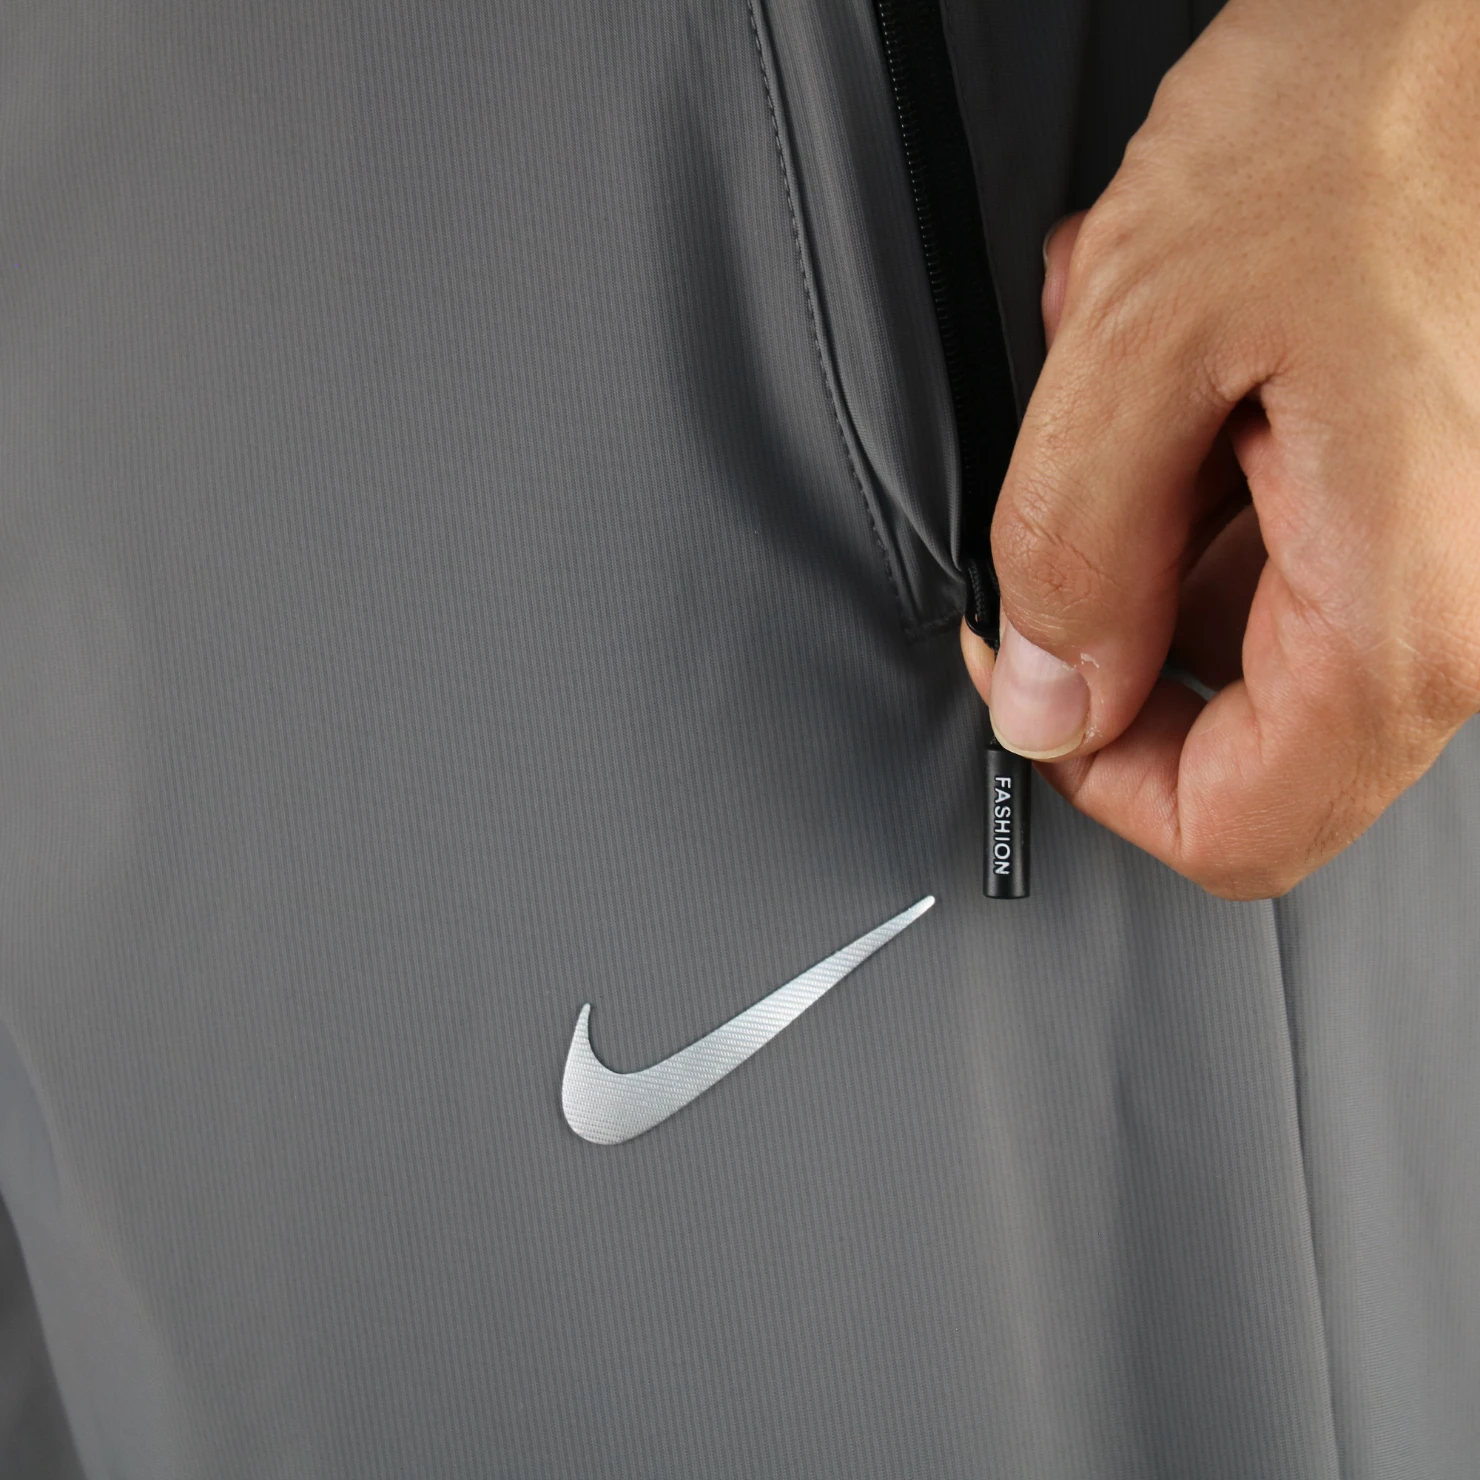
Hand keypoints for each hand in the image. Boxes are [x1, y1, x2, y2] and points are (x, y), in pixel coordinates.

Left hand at [959, 0, 1479, 898]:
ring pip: (1246, 635)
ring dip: (1149, 525)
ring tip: (1135, 385)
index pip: (1236, 830)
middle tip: (1073, 497)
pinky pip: (1281, 553)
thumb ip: (1074, 547)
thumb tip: (1048, 701)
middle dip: (1117, 624)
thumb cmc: (1358, 114)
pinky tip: (1179, 370)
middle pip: (1245, 744)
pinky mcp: (1423, 494)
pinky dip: (1196, 479)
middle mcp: (1459, 602)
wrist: (1458, 11)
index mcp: (1411, 607)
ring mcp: (1445, 551)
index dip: (1099, 778)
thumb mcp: (1143, 333)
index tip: (1029, 686)